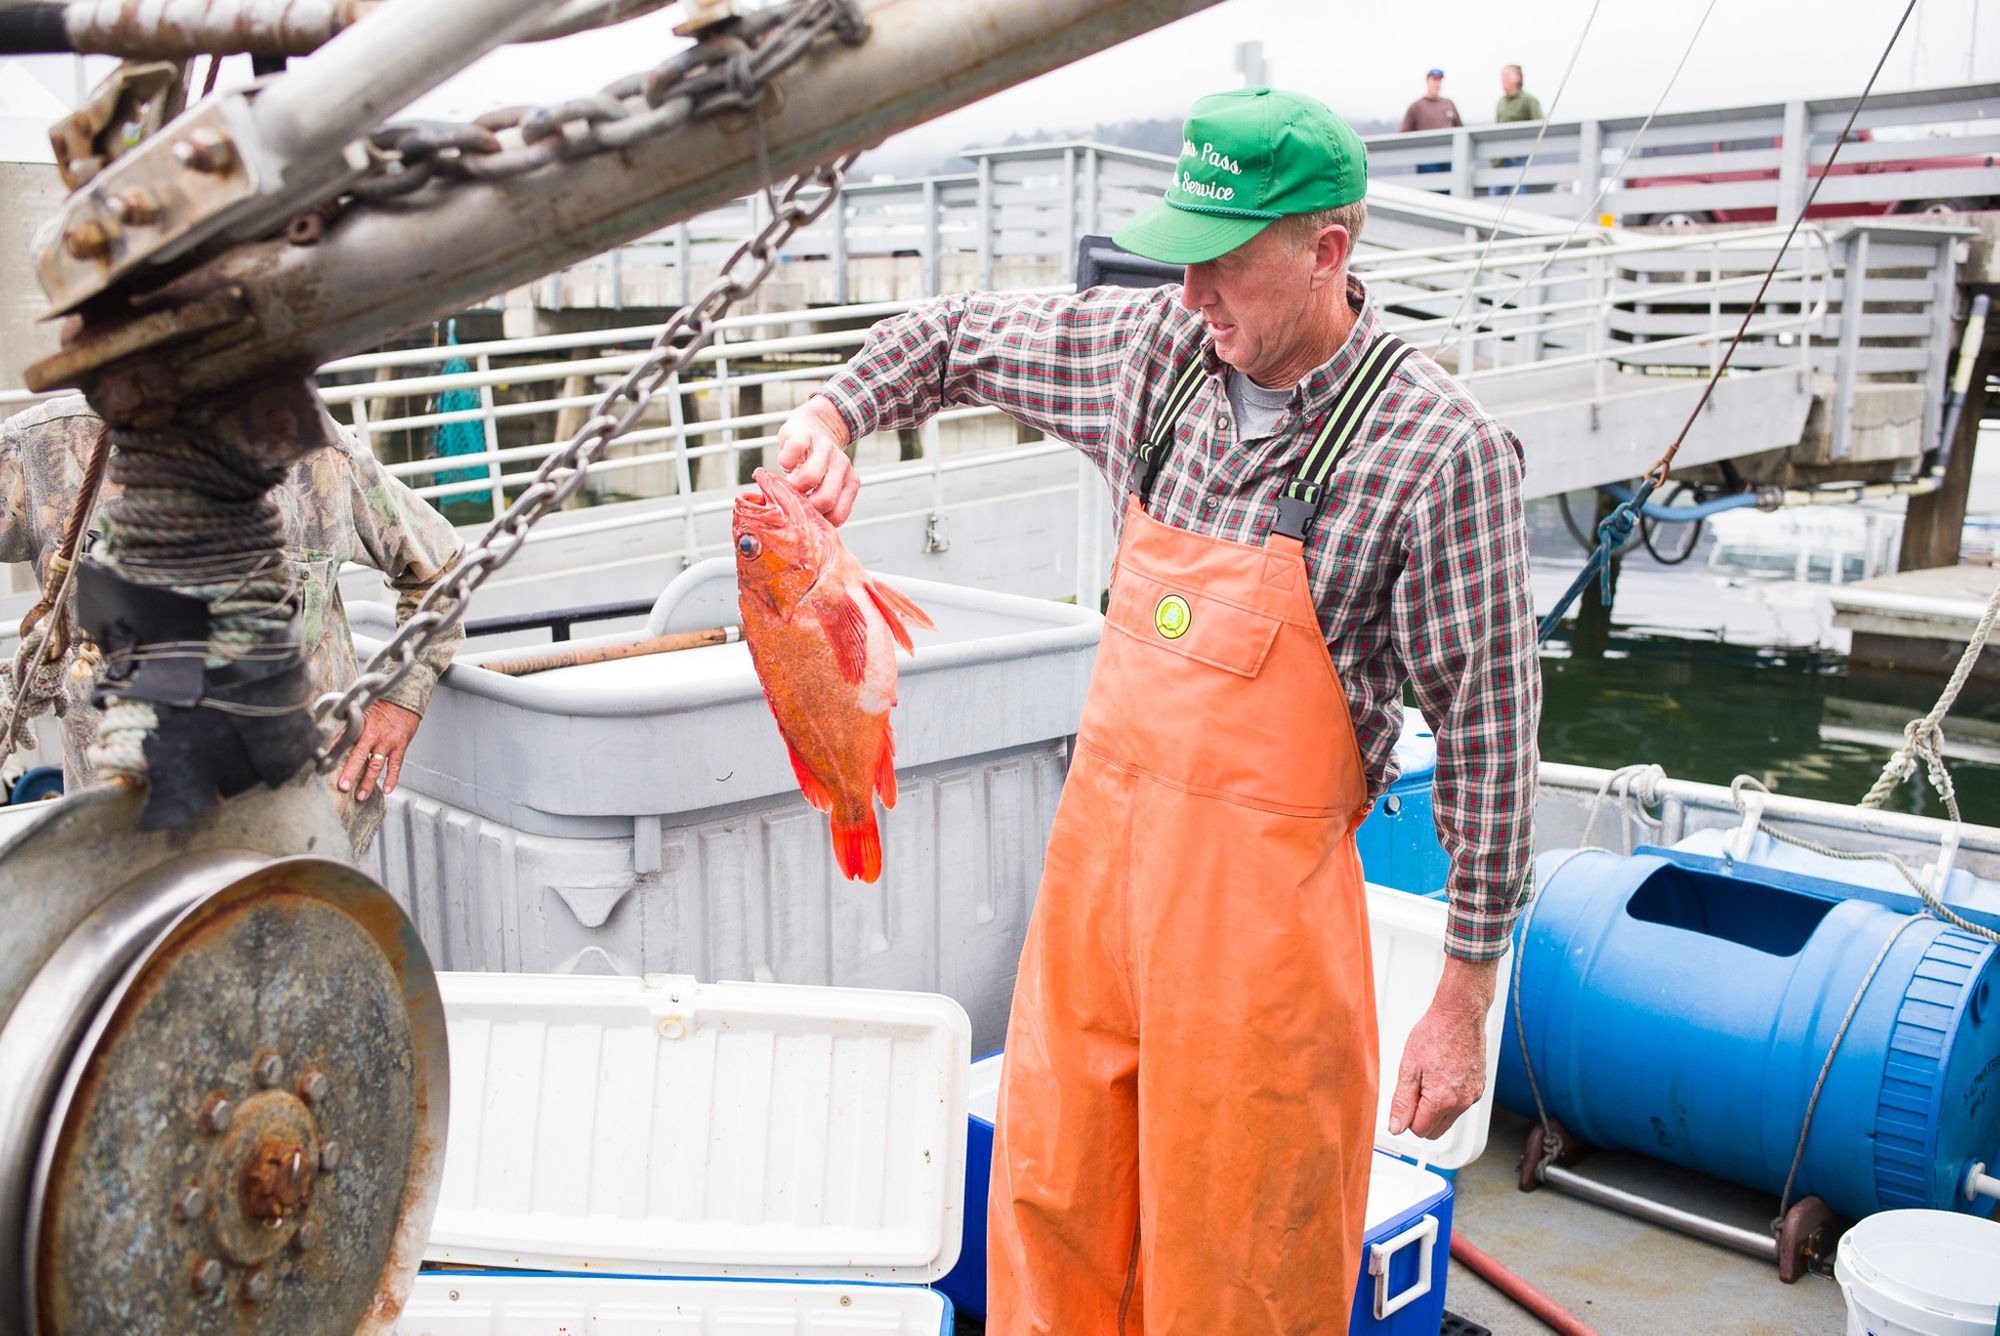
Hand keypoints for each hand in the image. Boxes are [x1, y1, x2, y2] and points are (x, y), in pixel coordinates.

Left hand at [336, 700, 421, 801]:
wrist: (403, 699)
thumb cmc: (379, 707)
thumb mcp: (361, 714)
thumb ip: (347, 731)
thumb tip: (330, 746)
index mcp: (360, 727)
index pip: (343, 742)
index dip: (333, 756)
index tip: (323, 769)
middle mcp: (373, 735)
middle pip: (359, 756)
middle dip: (350, 772)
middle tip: (343, 787)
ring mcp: (388, 741)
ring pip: (376, 764)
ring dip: (368, 781)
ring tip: (360, 795)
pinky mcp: (400, 746)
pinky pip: (396, 765)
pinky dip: (392, 778)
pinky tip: (387, 790)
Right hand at [775, 394, 859, 525]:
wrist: (816, 424)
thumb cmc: (817, 464)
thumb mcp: (827, 485)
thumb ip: (822, 506)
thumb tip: (804, 531)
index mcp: (850, 482)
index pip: (838, 515)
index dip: (817, 522)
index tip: (805, 518)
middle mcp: (842, 465)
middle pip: (825, 499)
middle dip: (804, 507)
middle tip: (793, 503)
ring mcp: (825, 449)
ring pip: (809, 478)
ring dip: (792, 487)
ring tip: (788, 485)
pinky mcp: (805, 436)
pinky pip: (793, 453)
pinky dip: (784, 463)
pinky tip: (786, 465)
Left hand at [1386, 956, 1498, 1139]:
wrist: (1460, 1015)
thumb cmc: (1434, 1034)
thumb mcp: (1409, 1067)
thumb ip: (1402, 1102)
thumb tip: (1397, 1127)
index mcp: (1442, 1099)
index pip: (1420, 1130)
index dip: (1407, 1117)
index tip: (1405, 1098)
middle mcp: (1462, 1102)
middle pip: (1436, 1130)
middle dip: (1421, 1117)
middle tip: (1415, 1089)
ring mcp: (1473, 1095)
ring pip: (1449, 1119)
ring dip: (1435, 1108)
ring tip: (1429, 1078)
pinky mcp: (1479, 1088)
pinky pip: (1460, 1105)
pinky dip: (1449, 1098)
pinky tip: (1442, 1075)